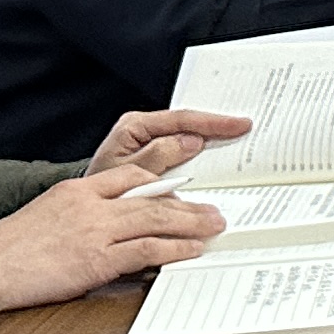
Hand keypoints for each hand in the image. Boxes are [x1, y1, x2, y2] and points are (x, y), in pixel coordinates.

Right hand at [0, 161, 228, 317]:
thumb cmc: (9, 250)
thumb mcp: (45, 216)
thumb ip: (79, 214)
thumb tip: (108, 225)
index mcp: (76, 190)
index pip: (128, 175)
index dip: (160, 179)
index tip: (182, 184)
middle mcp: (90, 205)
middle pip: (151, 195)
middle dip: (187, 202)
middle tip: (214, 208)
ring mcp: (95, 231)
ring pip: (155, 219)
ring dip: (191, 223)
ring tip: (215, 226)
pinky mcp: (96, 260)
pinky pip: (146, 250)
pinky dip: (174, 250)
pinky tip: (191, 250)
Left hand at [83, 107, 245, 180]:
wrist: (87, 214)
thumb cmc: (99, 194)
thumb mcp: (125, 173)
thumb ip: (156, 156)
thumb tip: (190, 141)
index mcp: (135, 127)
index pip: (182, 119)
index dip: (213, 122)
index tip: (238, 125)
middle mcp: (144, 130)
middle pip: (189, 124)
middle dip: (218, 126)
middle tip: (247, 128)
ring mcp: (152, 144)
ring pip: (190, 138)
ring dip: (213, 142)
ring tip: (240, 142)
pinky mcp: (157, 160)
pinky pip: (185, 154)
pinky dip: (203, 157)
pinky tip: (219, 161)